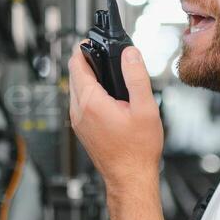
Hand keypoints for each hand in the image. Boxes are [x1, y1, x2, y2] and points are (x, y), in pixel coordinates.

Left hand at [67, 45, 162, 188]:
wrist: (130, 178)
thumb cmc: (137, 150)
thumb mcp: (145, 108)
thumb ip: (136, 77)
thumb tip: (130, 53)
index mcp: (91, 103)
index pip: (77, 64)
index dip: (86, 48)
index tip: (95, 41)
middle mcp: (78, 111)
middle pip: (75, 75)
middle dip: (88, 61)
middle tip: (106, 54)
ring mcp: (78, 122)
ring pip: (76, 89)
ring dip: (89, 77)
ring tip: (109, 73)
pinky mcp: (81, 129)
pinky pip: (80, 103)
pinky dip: (89, 93)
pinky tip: (107, 96)